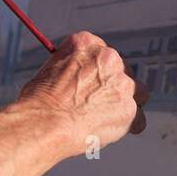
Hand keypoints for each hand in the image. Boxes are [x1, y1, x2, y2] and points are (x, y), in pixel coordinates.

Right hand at [16, 31, 148, 154]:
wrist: (45, 123)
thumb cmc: (38, 102)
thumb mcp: (51, 70)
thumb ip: (73, 69)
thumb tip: (80, 81)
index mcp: (87, 43)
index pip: (102, 54)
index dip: (97, 72)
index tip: (91, 84)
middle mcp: (109, 58)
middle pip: (122, 72)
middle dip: (112, 88)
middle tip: (95, 105)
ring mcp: (122, 83)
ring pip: (136, 93)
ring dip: (123, 105)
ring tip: (102, 120)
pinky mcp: (129, 108)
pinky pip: (138, 119)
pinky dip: (127, 127)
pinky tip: (108, 132)